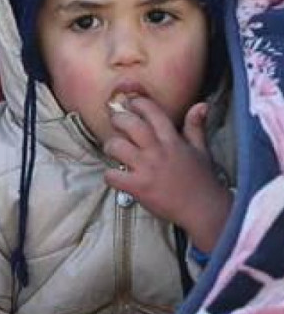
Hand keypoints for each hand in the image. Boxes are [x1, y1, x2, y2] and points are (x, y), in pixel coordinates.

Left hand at [103, 98, 230, 251]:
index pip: (152, 112)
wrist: (204, 209)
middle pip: (130, 124)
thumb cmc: (202, 179)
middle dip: (118, 119)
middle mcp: (158, 151)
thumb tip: (201, 105)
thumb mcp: (201, 149)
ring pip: (116, 146)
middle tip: (115, 122)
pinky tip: (115, 176)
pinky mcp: (138, 187)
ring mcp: (146, 169)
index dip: (138, 104)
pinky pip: (112, 175)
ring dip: (110, 146)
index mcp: (173, 141)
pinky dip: (109, 175)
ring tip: (113, 150)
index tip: (131, 104)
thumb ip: (195, 127)